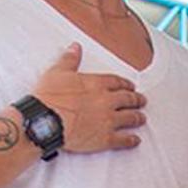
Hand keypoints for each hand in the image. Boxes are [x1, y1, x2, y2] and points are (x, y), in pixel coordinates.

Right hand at [30, 46, 145, 152]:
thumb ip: (69, 60)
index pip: (116, 82)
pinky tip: (135, 139)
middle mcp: (106, 101)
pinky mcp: (105, 139)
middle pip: (128, 99)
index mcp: (96, 84)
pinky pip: (123, 140)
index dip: (126, 84)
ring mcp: (108, 120)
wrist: (45, 121)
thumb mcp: (57, 72)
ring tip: (141, 118)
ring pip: (130, 118)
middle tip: (142, 100)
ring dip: (137, 117)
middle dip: (136, 99)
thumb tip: (75, 47)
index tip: (131, 86)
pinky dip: (131, 140)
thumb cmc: (49, 97)